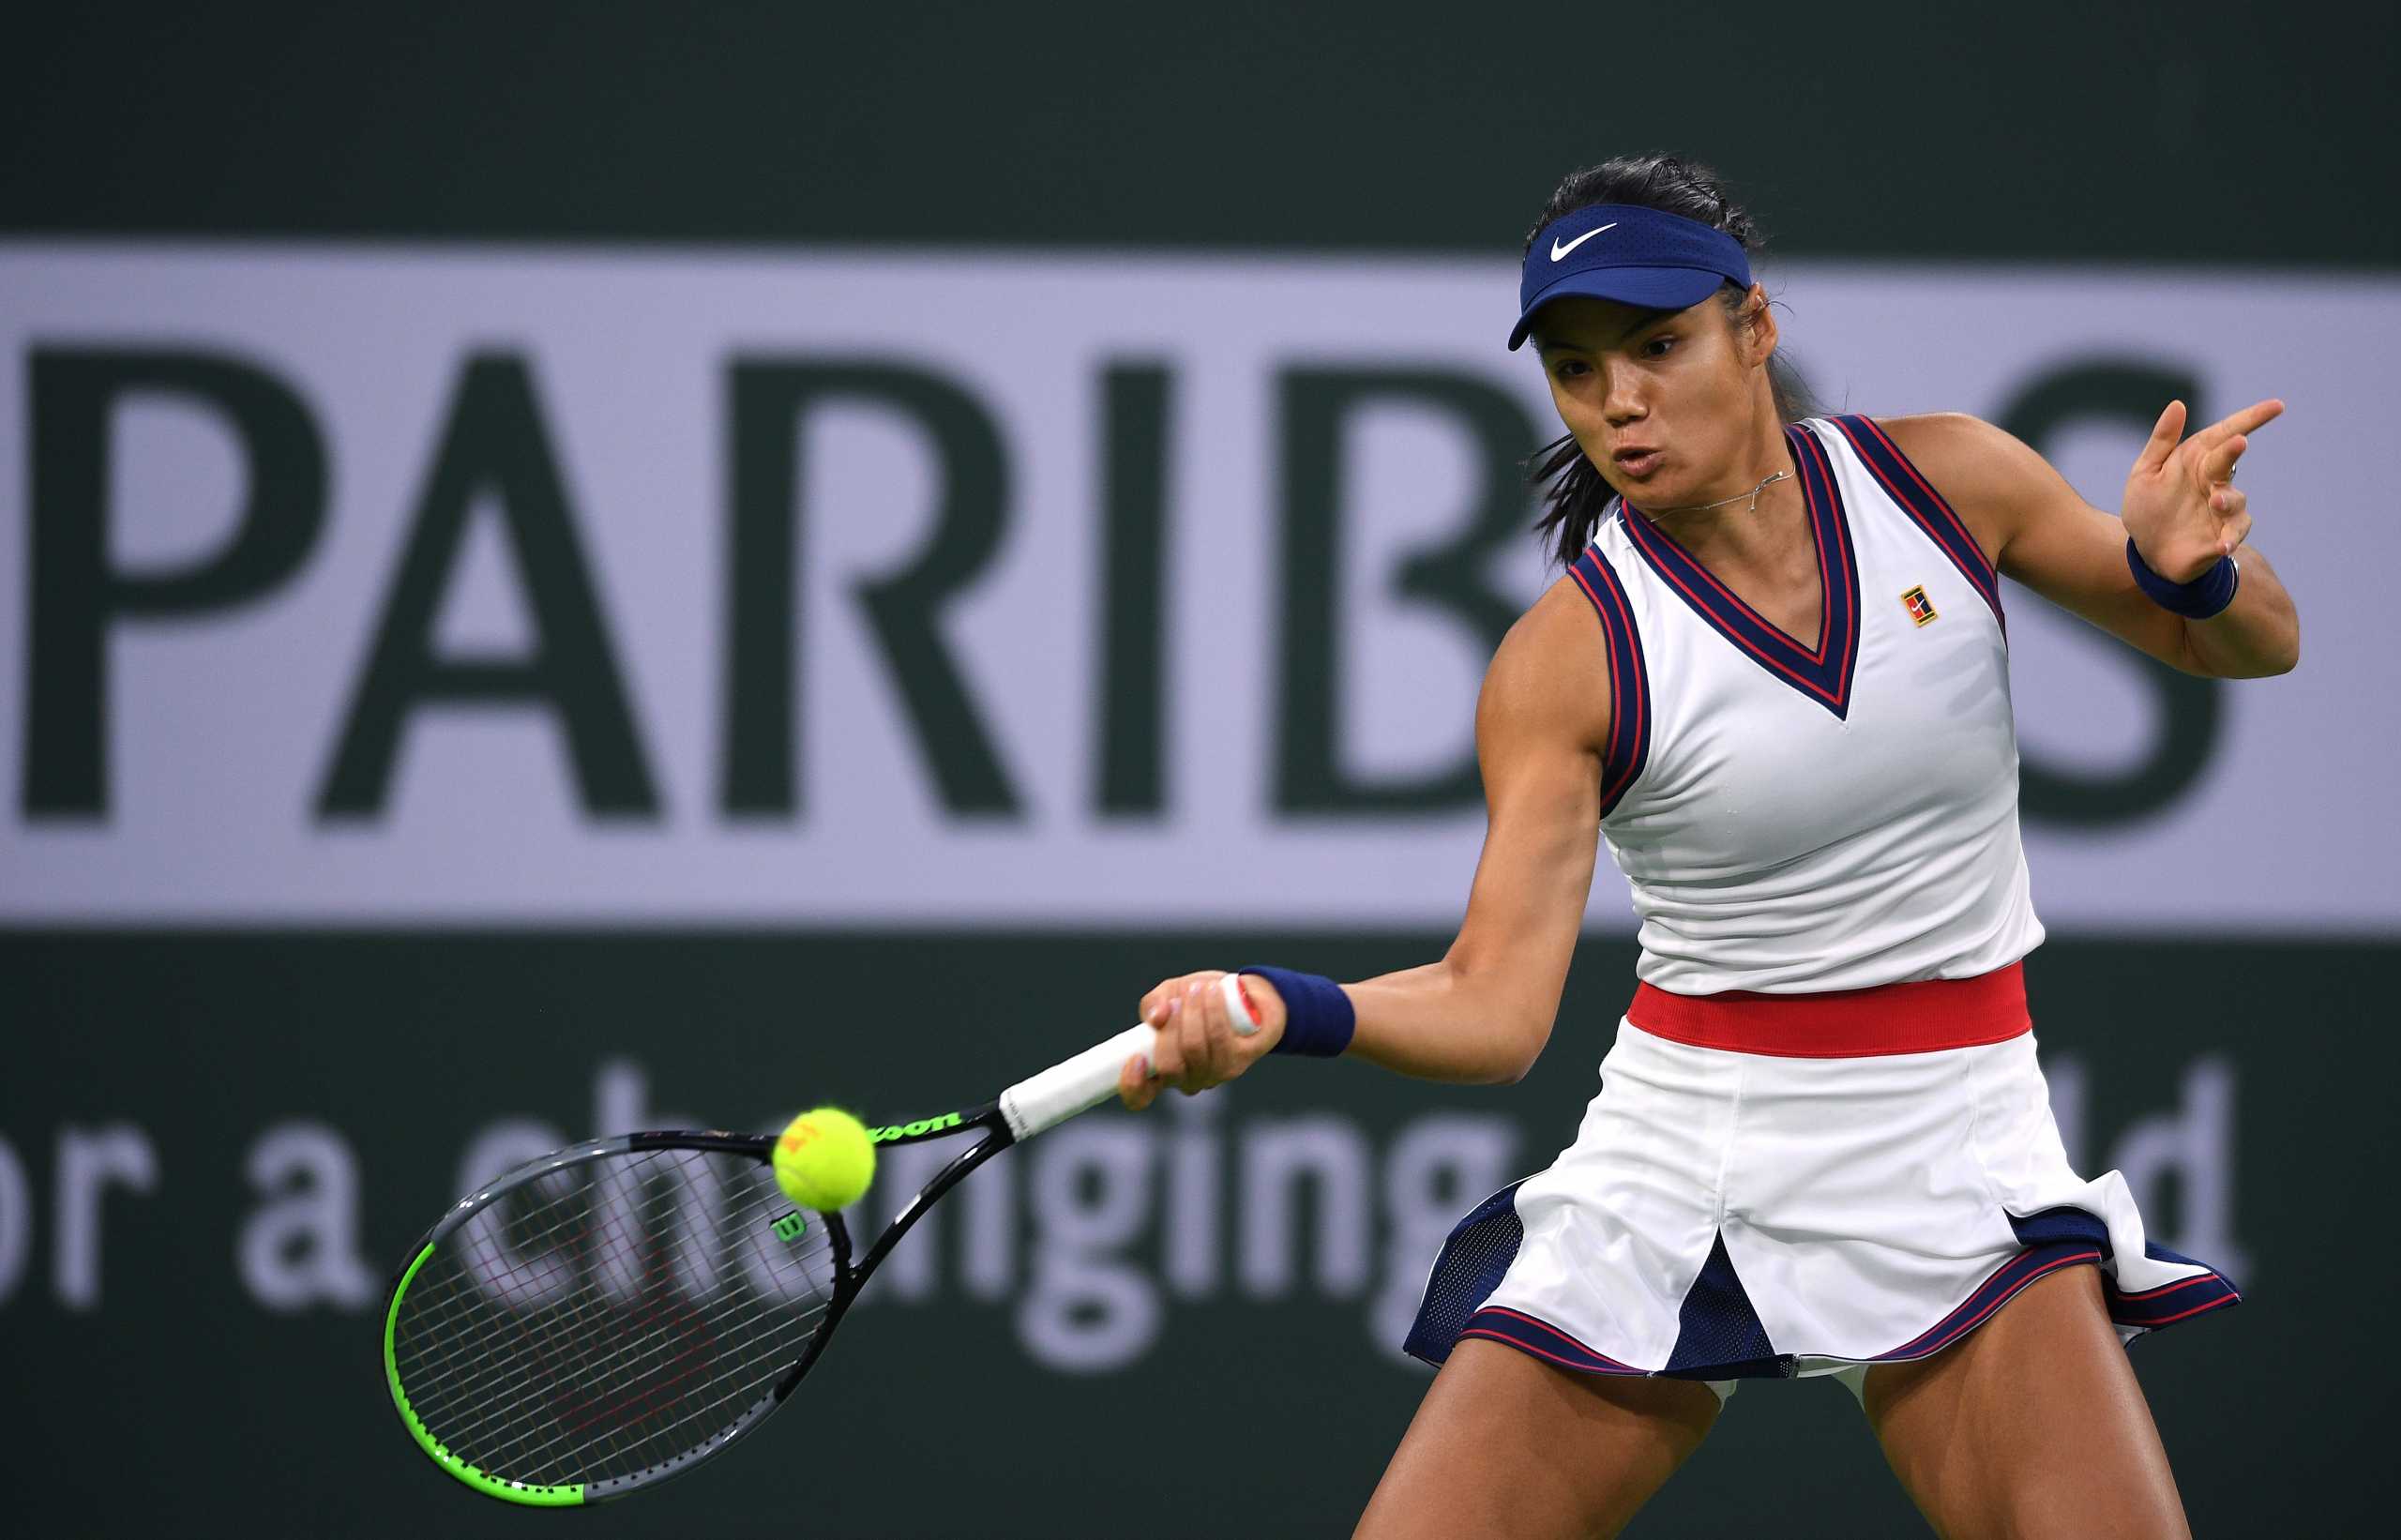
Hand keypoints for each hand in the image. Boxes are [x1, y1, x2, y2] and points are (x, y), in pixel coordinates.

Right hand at [1115, 971, 1285, 1110]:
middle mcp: (1185, 1080)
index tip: (1135, 1059)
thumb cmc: (1200, 1000)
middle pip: (1170, 1066)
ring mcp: (1212, 1076)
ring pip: (1194, 1049)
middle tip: (1176, 1002)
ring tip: (1198, 988)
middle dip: (1170, 1028)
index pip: (1139, 1096)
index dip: (1132, 1084)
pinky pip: (1219, 1038)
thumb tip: (1157, 1018)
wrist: (1246, 997)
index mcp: (1160, 1071)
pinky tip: (1213, 992)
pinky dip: (1213, 1011)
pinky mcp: (1236, 1064)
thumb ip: (1154, 1003)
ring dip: (1194, 1012)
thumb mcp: (1170, 994)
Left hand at [2120, 397, 2283, 581]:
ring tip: (2215, 502)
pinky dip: (2230, 539)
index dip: (2251, 418)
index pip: (2225, 433)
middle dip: (2234, 450)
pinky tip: (2221, 545)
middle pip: (2229, 460)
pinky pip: (2234, 534)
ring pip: (2235, 499)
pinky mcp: (2223, 536)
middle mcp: (2213, 481)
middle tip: (2237, 442)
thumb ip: (2162, 440)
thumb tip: (2179, 404)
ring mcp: (2221, 508)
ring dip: (2228, 500)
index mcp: (2196, 460)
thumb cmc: (2147, 507)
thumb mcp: (2146, 472)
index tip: (2276, 406)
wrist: (2146, 551)